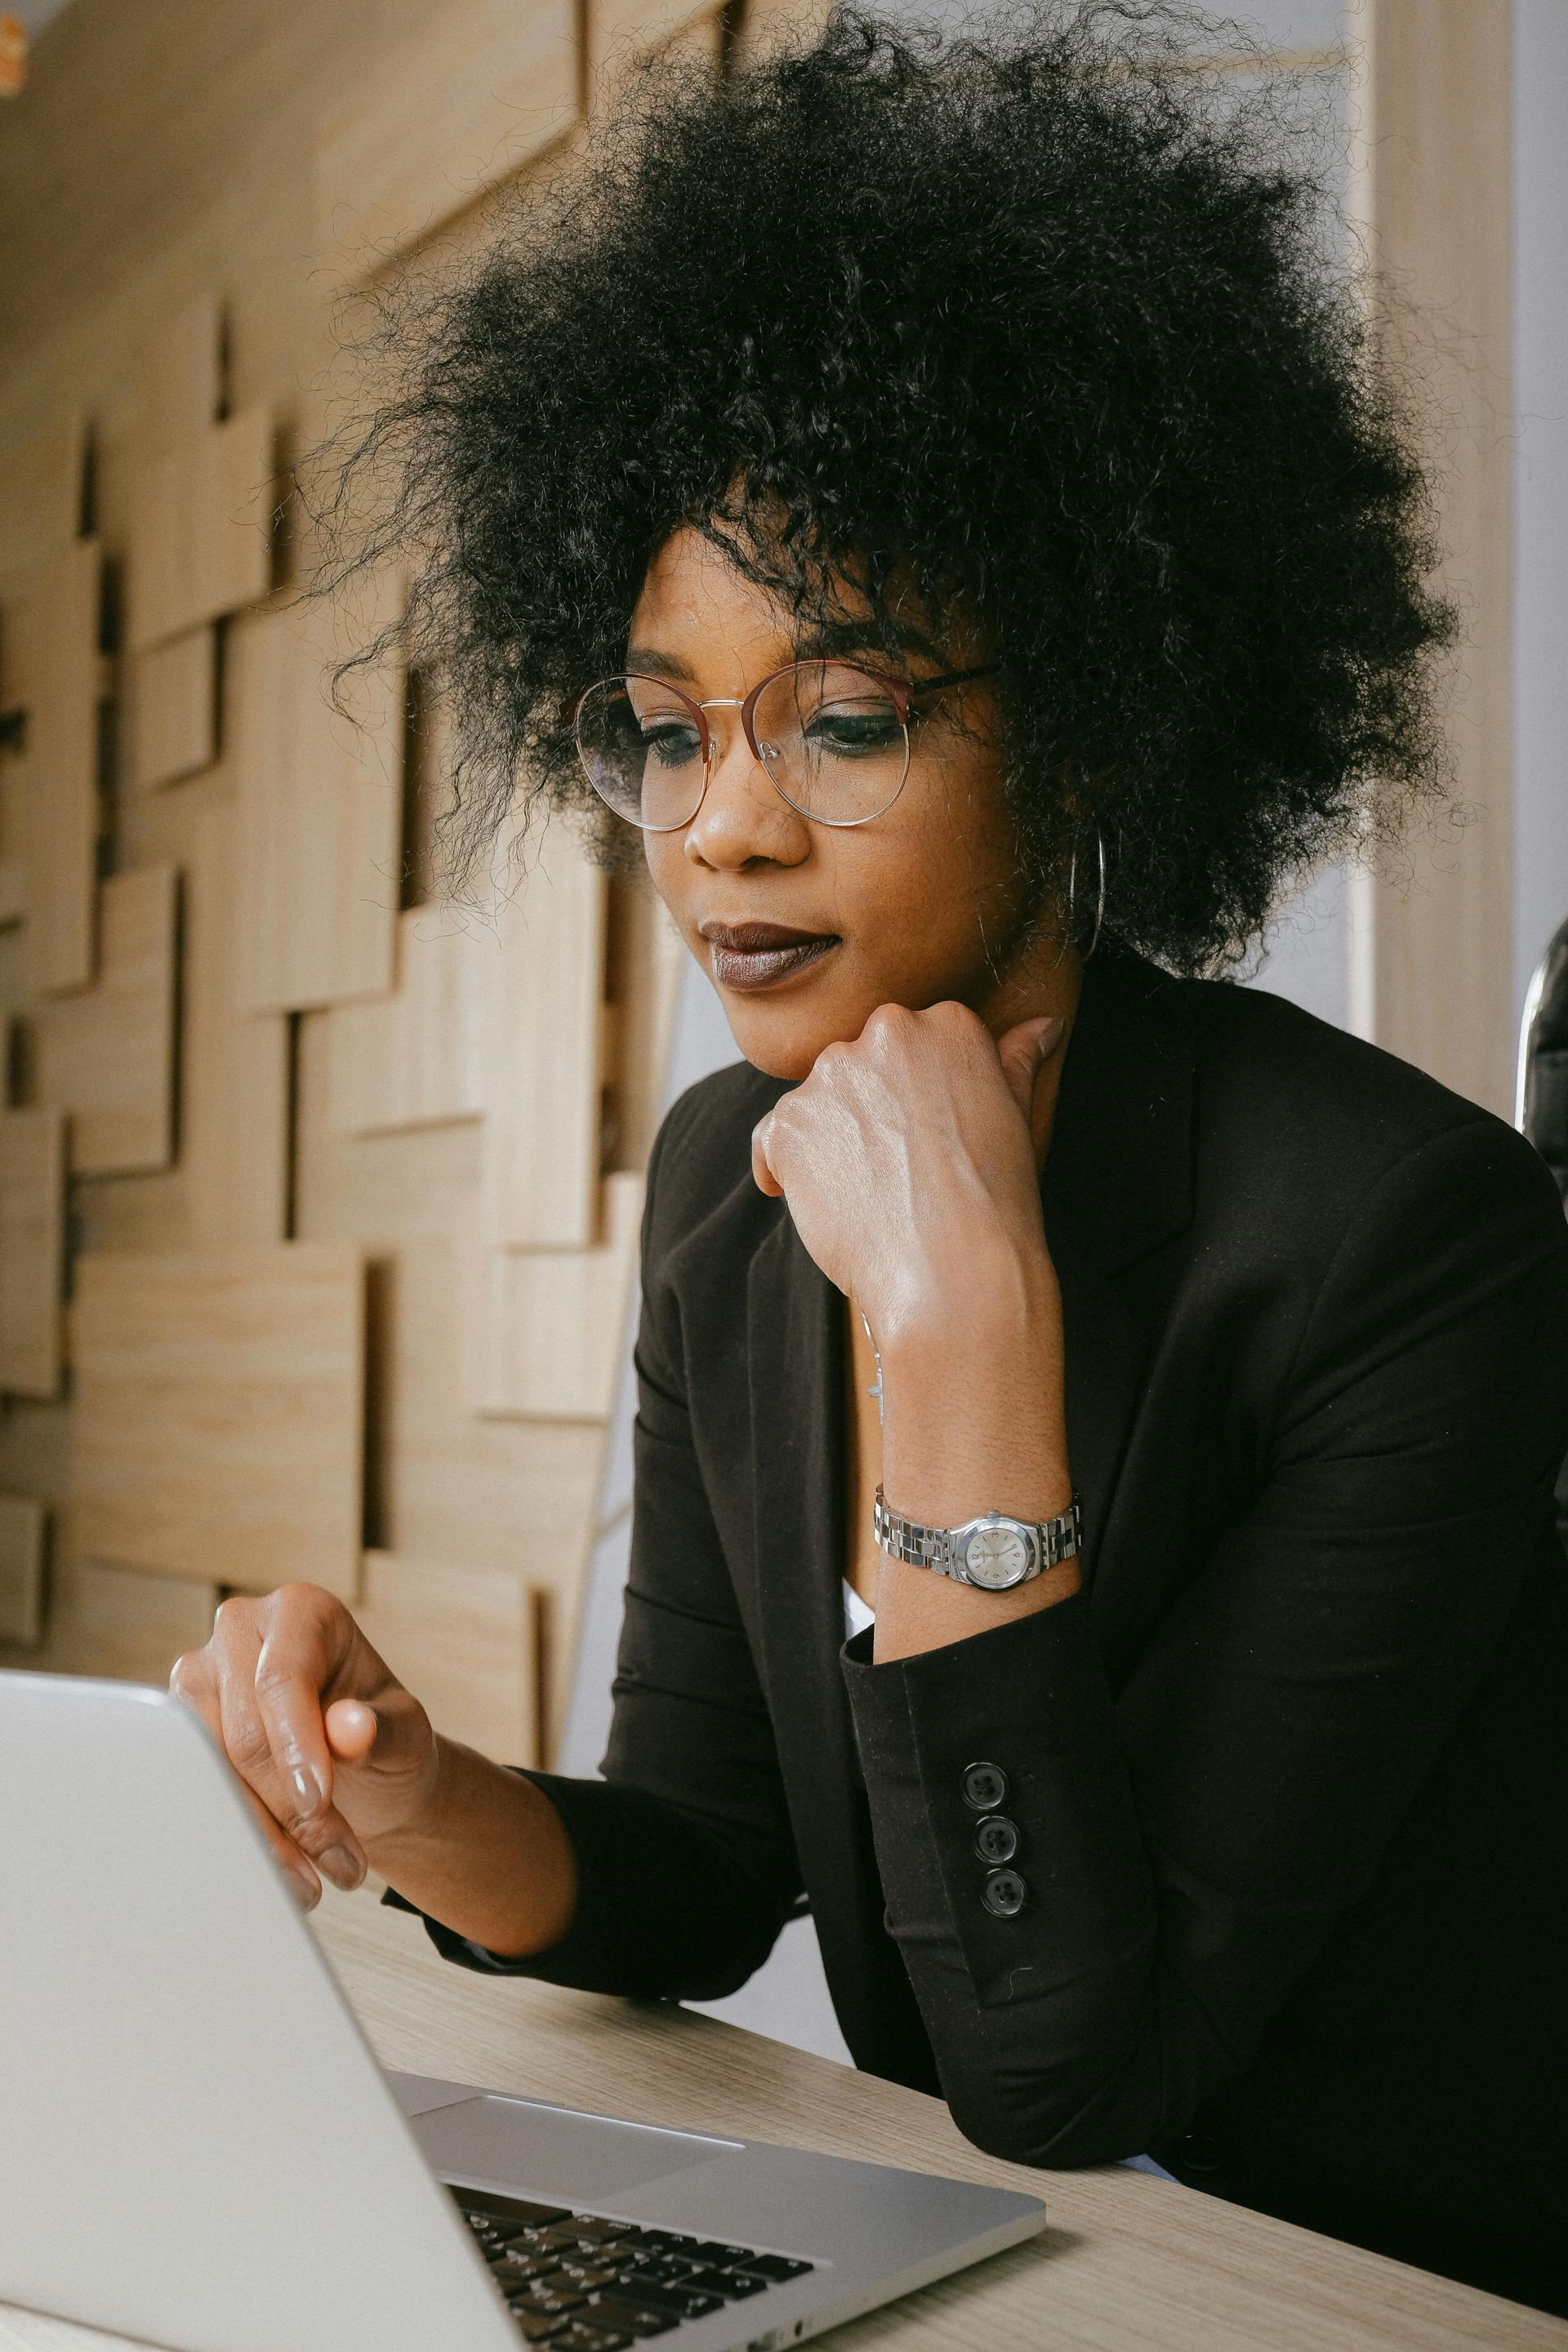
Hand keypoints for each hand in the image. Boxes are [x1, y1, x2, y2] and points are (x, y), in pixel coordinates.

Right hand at [170, 1585, 440, 1910]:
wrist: (364, 1775)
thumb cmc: (385, 1740)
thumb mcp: (405, 1735)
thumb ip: (384, 1728)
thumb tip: (350, 1727)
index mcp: (303, 1612)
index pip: (282, 1677)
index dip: (295, 1745)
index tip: (318, 1802)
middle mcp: (240, 1631)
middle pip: (243, 1733)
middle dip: (289, 1809)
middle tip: (338, 1861)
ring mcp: (199, 1678)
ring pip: (209, 1771)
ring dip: (262, 1835)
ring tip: (312, 1881)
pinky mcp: (178, 1729)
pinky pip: (193, 1791)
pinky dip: (236, 1838)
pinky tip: (274, 1872)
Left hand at [750, 1000, 1067, 1342]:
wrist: (955, 1268)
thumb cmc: (994, 1199)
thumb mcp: (1015, 1116)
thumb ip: (1015, 1060)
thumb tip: (1043, 1025)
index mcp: (946, 1022)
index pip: (911, 1045)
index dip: (915, 1098)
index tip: (927, 1138)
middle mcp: (886, 1033)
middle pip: (860, 1067)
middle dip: (869, 1111)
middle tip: (899, 1169)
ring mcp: (831, 1076)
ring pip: (817, 1101)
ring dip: (830, 1139)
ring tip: (868, 1192)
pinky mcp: (790, 1122)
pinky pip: (771, 1139)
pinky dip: (786, 1169)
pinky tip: (823, 1204)